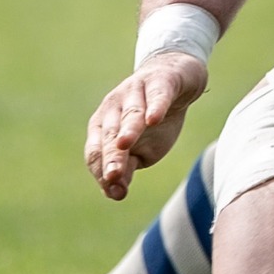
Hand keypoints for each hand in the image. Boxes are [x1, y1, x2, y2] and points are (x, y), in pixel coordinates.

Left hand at [85, 51, 208, 200]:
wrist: (176, 80)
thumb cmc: (152, 121)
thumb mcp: (140, 150)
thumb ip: (125, 169)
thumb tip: (115, 193)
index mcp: (103, 126)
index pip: (96, 151)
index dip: (103, 171)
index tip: (115, 191)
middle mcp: (114, 106)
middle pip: (110, 134)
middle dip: (110, 155)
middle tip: (113, 176)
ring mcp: (136, 91)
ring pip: (131, 113)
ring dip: (127, 129)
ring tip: (124, 144)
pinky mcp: (161, 81)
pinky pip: (157, 95)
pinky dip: (155, 106)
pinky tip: (154, 119)